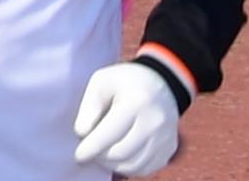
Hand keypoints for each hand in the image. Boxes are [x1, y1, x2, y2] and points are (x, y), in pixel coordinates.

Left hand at [70, 62, 184, 174]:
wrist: (161, 83)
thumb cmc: (124, 81)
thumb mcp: (101, 81)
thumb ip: (89, 106)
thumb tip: (82, 134)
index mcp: (136, 102)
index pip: (110, 133)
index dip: (91, 148)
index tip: (78, 156)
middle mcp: (155, 122)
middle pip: (122, 153)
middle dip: (100, 157)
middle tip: (88, 153)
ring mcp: (165, 137)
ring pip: (134, 165)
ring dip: (113, 165)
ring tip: (101, 154)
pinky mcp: (170, 149)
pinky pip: (146, 168)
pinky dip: (128, 167)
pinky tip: (117, 157)